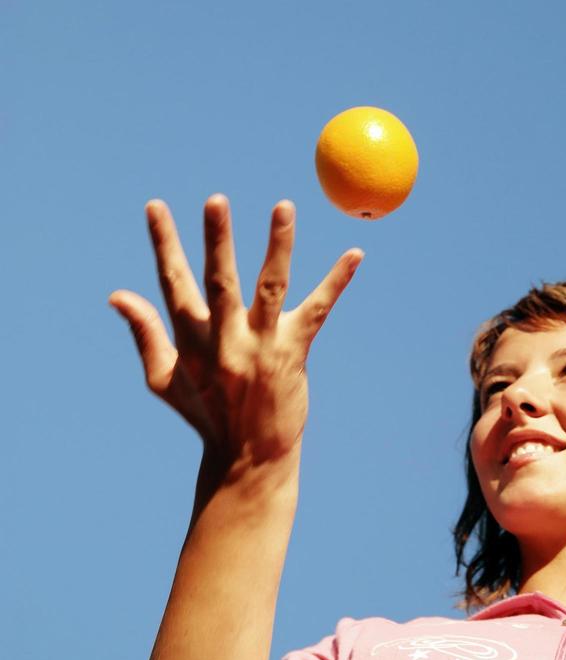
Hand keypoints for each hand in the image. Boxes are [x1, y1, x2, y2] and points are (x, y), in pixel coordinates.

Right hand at [109, 195, 362, 477]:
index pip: (173, 282)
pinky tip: (355, 254)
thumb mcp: (164, 378)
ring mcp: (262, 346)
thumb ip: (145, 332)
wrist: (249, 459)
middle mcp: (226, 340)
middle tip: (215, 200)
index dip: (164, 243)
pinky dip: (336, 281)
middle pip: (219, 282)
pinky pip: (318, 310)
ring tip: (284, 206)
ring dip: (278, 245)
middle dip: (216, 240)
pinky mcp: (295, 352)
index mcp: (192, 341)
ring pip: (270, 287)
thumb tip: (117, 295)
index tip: (156, 206)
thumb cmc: (206, 413)